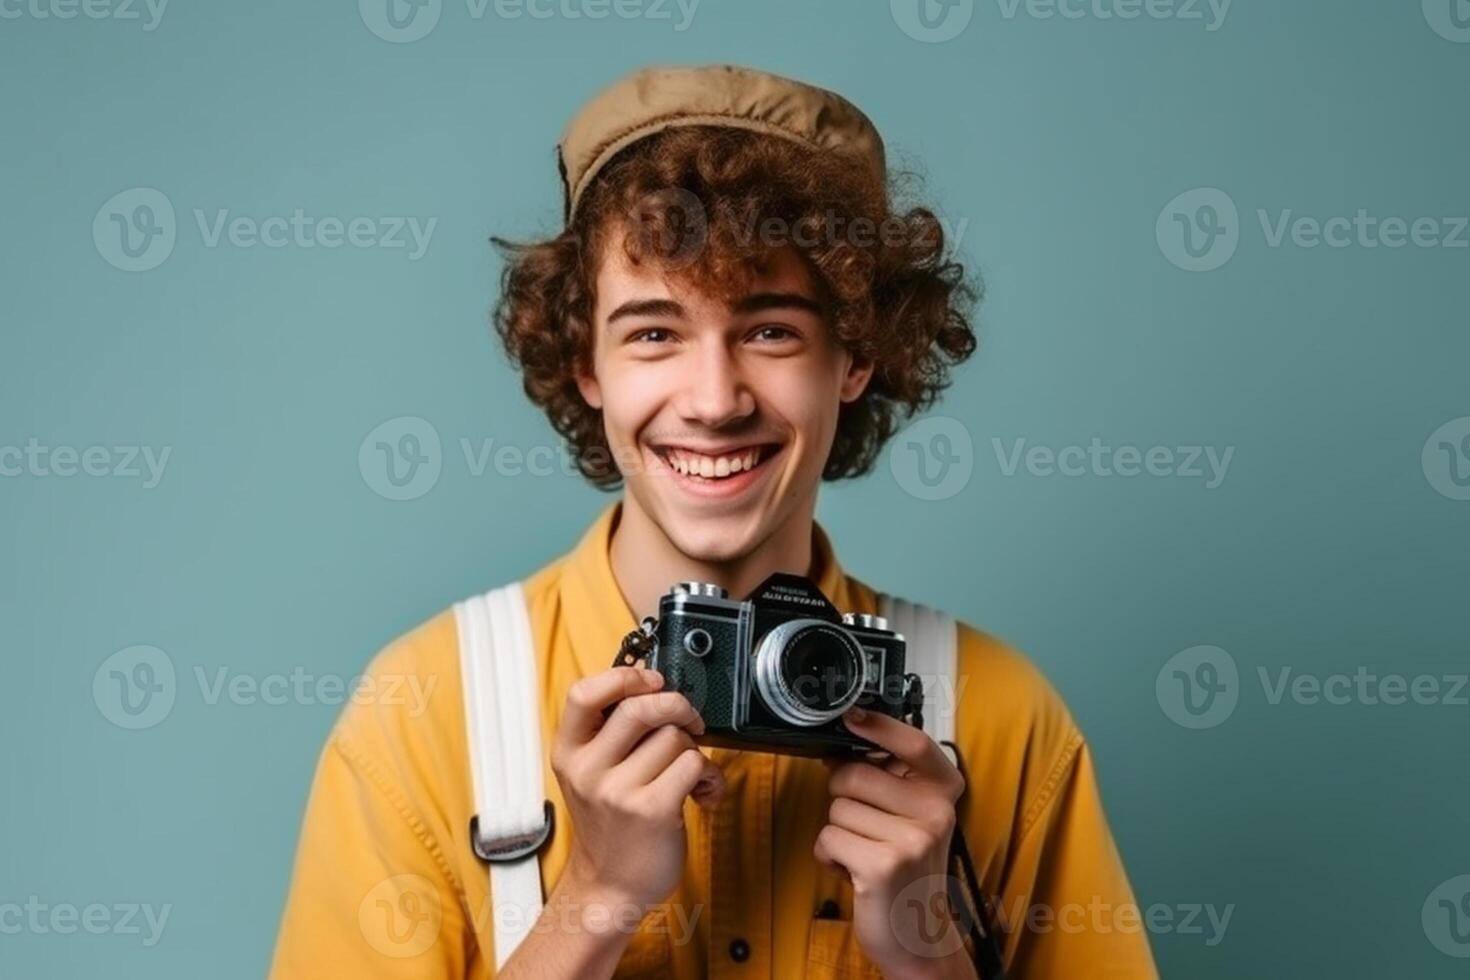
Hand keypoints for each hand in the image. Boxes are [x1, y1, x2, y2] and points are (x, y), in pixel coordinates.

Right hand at [551, 667, 725, 917]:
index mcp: (569, 753)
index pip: (582, 694)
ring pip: (675, 737)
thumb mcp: (589, 776)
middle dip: (676, 705)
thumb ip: (609, 735)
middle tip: (689, 720)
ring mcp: (618, 791)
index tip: (649, 680)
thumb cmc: (610, 827)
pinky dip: (709, 775)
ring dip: (694, 750)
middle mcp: (588, 770)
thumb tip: (655, 690)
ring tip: (690, 773)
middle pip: (640, 706)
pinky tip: (702, 792)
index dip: (622, 676)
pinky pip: (695, 765)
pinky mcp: (653, 810)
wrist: (610, 889)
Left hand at [814, 707, 975, 979]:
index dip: (880, 725)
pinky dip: (828, 856)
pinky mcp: (882, 865)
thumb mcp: (911, 816)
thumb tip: (841, 744)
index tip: (851, 714)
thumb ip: (889, 779)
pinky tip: (853, 870)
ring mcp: (911, 839)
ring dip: (838, 831)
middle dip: (843, 796)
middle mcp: (935, 812)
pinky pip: (827, 838)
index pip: (914, 743)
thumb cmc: (906, 866)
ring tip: (864, 852)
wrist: (918, 934)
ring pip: (836, 807)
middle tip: (865, 824)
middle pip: (855, 773)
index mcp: (944, 791)